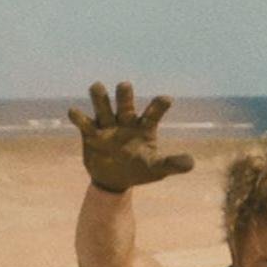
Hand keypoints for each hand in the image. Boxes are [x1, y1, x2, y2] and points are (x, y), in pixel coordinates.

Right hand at [68, 81, 193, 192]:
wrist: (115, 180)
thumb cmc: (139, 169)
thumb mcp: (157, 169)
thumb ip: (172, 164)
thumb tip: (191, 163)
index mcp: (144, 127)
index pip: (153, 113)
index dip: (158, 106)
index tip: (166, 99)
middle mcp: (125, 121)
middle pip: (125, 104)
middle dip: (124, 95)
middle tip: (125, 86)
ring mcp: (107, 125)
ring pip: (102, 106)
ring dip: (100, 97)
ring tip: (97, 87)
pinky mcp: (90, 133)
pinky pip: (83, 122)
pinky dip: (78, 117)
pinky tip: (74, 112)